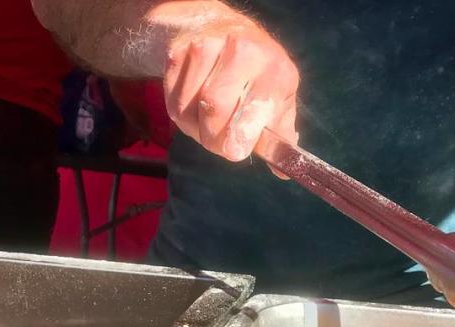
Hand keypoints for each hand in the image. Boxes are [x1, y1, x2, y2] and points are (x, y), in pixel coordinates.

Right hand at [164, 18, 298, 162]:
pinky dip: (181, 115)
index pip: (256, 104)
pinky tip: (194, 110)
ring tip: (209, 125)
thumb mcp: (279, 98)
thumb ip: (280, 135)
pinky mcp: (177, 51)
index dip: (242, 132)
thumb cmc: (258, 74)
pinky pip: (172, 99)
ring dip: (196, 129)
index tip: (234, 152)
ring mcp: (206, 45)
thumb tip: (282, 171)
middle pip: (215, 107)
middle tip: (222, 148)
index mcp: (274, 68)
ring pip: (189, 107)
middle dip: (216, 138)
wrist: (219, 27)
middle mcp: (242, 50)